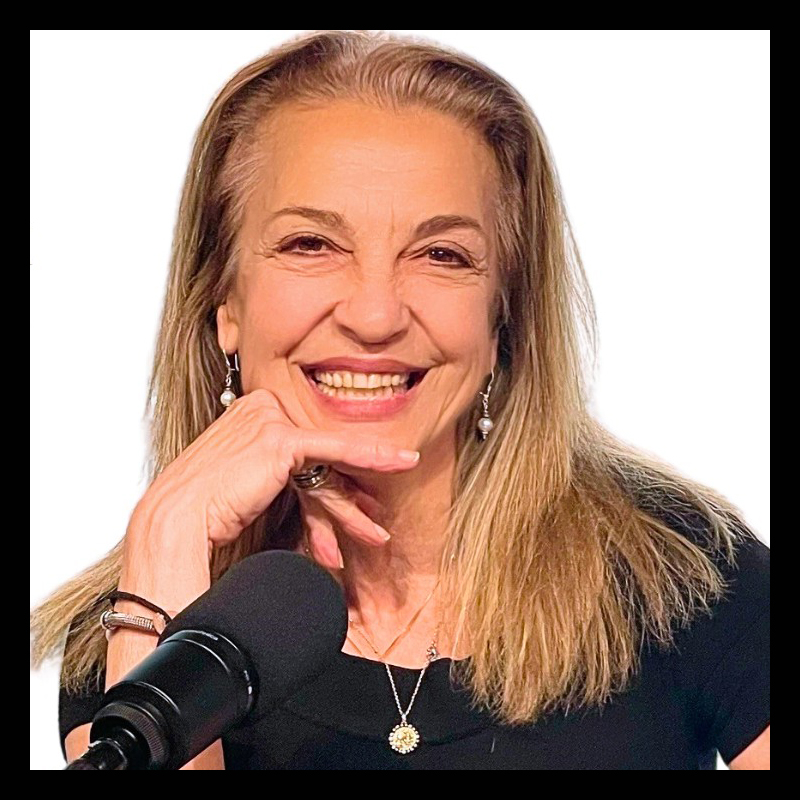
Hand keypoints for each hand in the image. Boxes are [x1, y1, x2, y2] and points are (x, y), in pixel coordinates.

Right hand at [136, 388, 419, 556]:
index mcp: (250, 414)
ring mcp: (270, 419)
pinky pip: (335, 449)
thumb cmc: (203, 510)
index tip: (354, 501)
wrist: (176, 520)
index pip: (302, 446)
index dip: (330, 477)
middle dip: (346, 494)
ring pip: (328, 460)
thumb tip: (304, 486)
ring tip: (380, 527)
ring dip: (353, 505)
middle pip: (317, 456)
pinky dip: (371, 456)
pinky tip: (400, 461)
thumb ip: (272, 473)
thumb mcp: (244, 482)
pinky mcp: (280, 438)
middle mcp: (261, 408)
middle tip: (373, 514)